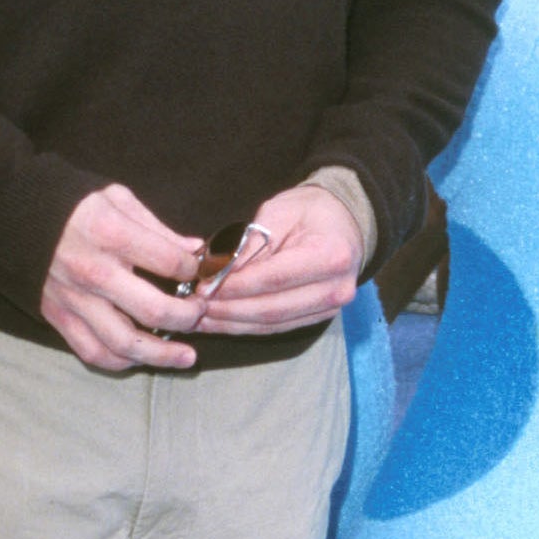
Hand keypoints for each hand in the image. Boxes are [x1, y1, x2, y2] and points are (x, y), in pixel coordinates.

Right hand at [40, 184, 204, 372]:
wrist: (13, 215)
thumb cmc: (72, 203)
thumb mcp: (117, 198)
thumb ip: (157, 228)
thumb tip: (195, 250)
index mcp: (112, 234)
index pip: (171, 263)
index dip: (194, 270)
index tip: (199, 270)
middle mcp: (94, 272)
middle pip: (154, 311)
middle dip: (189, 317)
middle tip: (201, 313)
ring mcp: (74, 299)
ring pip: (125, 343)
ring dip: (162, 355)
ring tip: (186, 357)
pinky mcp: (58, 317)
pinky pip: (93, 352)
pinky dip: (121, 362)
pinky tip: (141, 359)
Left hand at [188, 182, 364, 336]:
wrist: (344, 222)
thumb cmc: (309, 211)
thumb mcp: (278, 212)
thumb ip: (250, 243)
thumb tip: (218, 271)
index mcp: (330, 256)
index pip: (274, 278)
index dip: (235, 286)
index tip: (203, 286)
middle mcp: (335, 289)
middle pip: (271, 308)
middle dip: (228, 309)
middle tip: (193, 305)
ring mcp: (329, 308)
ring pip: (272, 324)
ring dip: (232, 323)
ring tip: (199, 317)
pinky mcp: (319, 318)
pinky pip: (277, 327)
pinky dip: (246, 327)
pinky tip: (220, 322)